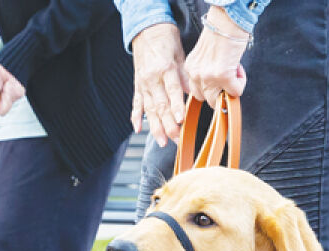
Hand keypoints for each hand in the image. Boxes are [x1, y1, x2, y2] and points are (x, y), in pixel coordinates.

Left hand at [0, 63, 24, 115]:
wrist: (19, 55)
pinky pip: (8, 95)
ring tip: (0, 81)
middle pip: (3, 106)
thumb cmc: (7, 63)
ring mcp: (19, 93)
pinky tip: (5, 82)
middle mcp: (18, 95)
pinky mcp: (19, 91)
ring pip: (5, 100)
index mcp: (13, 92)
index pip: (2, 110)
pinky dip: (4, 90)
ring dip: (0, 94)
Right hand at [130, 23, 185, 146]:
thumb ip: (184, 77)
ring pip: (149, 109)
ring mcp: (142, 84)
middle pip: (160, 105)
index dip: (176, 107)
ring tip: (162, 142)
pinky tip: (138, 129)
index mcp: (165, 69)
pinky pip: (136, 104)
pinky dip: (136, 117)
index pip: (172, 91)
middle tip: (176, 140)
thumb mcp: (180, 55)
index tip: (181, 121)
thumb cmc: (167, 41)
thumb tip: (192, 95)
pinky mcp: (137, 86)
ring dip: (155, 127)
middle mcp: (152, 78)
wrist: (147, 30)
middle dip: (169, 125)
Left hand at [181, 7, 247, 107]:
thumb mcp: (206, 56)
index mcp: (191, 68)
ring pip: (219, 99)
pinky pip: (235, 91)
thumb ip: (207, 70)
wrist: (226, 21)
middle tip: (229, 79)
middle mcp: (195, 74)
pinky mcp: (223, 76)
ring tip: (234, 72)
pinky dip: (241, 82)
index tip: (219, 83)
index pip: (196, 91)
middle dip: (220, 92)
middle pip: (206, 99)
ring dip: (230, 89)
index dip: (211, 89)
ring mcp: (207, 77)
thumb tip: (220, 84)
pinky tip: (239, 68)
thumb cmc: (221, 34)